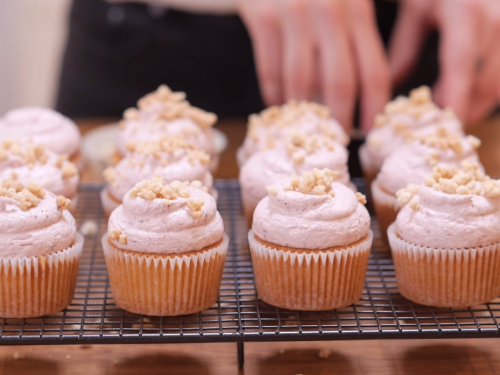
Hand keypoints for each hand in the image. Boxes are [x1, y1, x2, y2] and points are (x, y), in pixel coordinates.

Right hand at [237, 0, 390, 132]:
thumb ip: (358, 33)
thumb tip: (364, 90)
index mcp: (358, 11)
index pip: (374, 72)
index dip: (373, 109)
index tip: (368, 131)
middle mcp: (330, 13)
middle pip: (340, 84)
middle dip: (339, 119)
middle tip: (334, 139)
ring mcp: (294, 14)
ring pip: (300, 81)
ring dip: (302, 111)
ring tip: (305, 125)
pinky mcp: (262, 17)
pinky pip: (269, 69)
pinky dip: (273, 92)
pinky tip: (277, 103)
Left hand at [390, 0, 499, 124]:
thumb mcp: (416, 10)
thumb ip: (404, 50)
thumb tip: (390, 89)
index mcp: (464, 13)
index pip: (461, 64)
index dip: (455, 97)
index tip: (444, 122)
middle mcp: (496, 19)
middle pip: (488, 80)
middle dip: (466, 109)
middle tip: (441, 125)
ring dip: (480, 103)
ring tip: (454, 112)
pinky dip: (491, 90)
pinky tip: (472, 94)